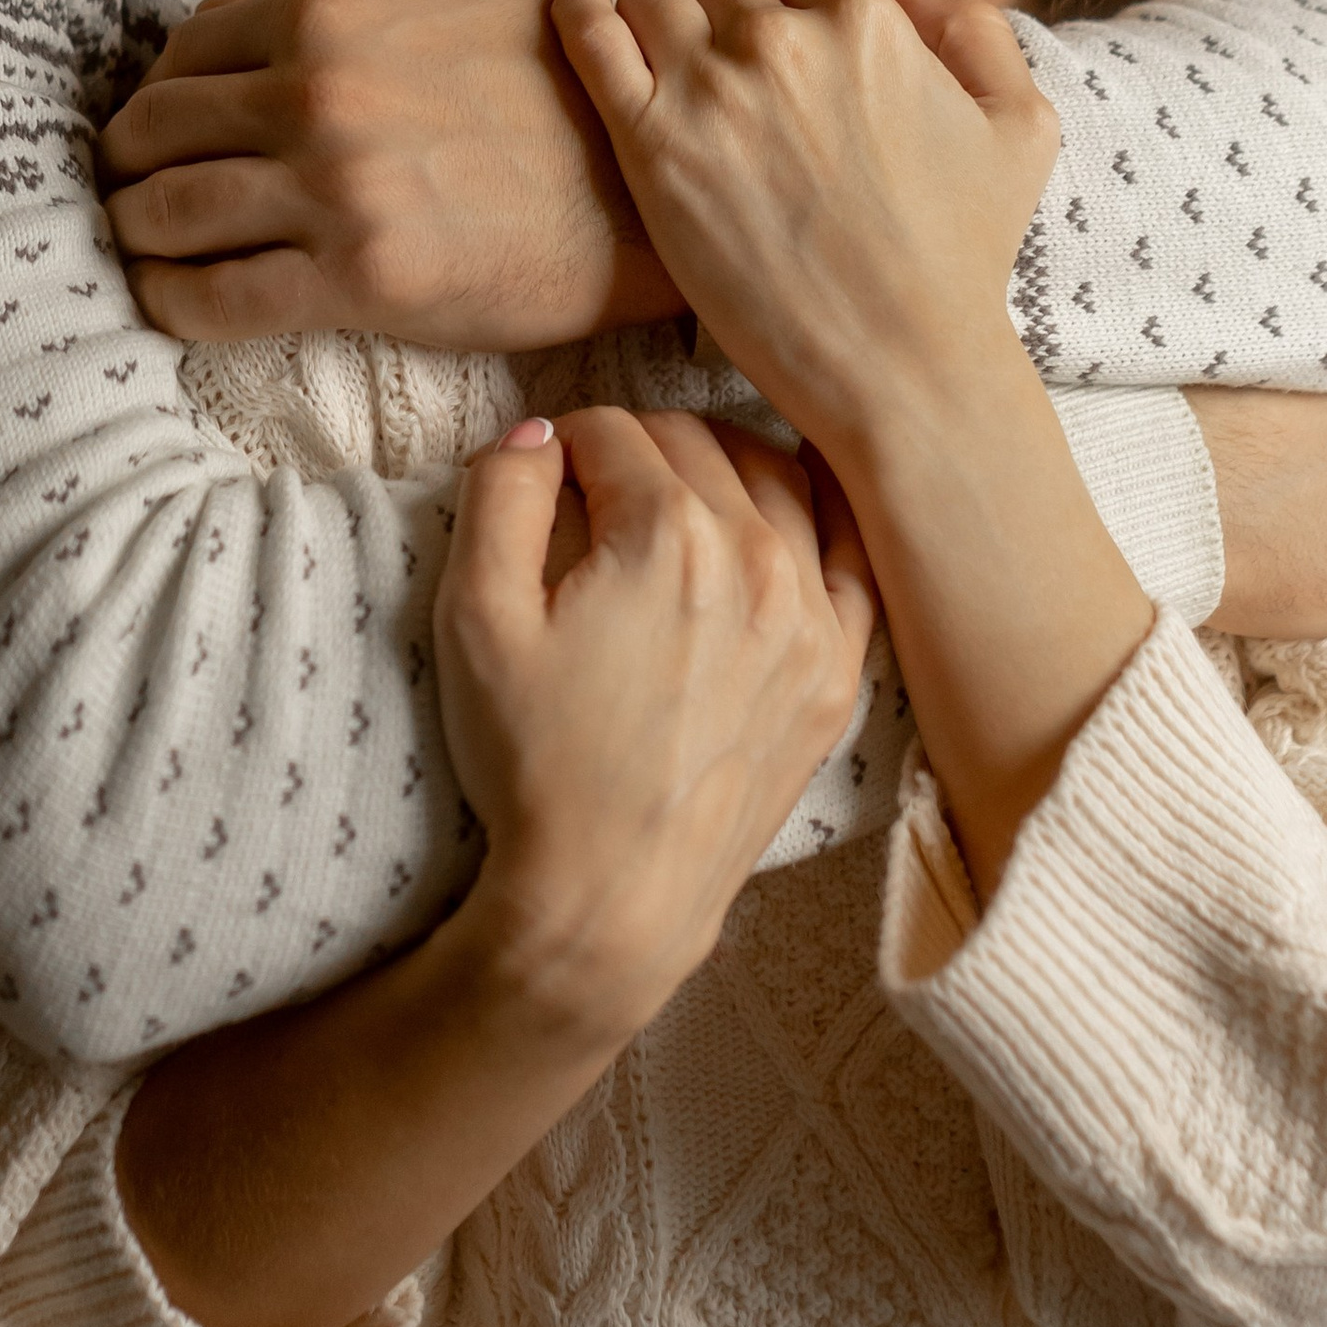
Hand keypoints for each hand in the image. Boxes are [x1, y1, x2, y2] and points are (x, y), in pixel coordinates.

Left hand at [100, 0, 680, 346]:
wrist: (645, 192)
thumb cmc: (553, 73)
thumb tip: (222, 6)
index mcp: (326, 13)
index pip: (179, 57)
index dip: (155, 96)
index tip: (158, 130)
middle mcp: (315, 98)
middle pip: (151, 136)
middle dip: (127, 166)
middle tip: (132, 190)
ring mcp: (333, 193)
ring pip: (163, 217)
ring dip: (134, 234)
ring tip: (143, 248)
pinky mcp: (357, 282)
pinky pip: (211, 301)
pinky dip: (170, 302)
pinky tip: (176, 300)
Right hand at [437, 407, 874, 1047]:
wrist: (612, 896)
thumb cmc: (536, 764)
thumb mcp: (476, 621)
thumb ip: (499, 496)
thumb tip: (536, 432)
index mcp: (670, 537)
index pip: (613, 430)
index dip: (562, 444)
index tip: (541, 478)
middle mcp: (759, 560)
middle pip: (695, 442)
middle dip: (636, 449)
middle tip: (593, 492)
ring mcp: (813, 616)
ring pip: (779, 477)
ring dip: (721, 465)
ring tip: (675, 495)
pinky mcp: (839, 670)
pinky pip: (850, 553)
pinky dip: (816, 516)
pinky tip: (781, 517)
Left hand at [553, 0, 1056, 453]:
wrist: (900, 361)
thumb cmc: (963, 257)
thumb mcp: (1020, 126)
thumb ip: (973, 30)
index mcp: (866, 17)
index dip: (791, 18)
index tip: (787, 69)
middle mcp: (781, 36)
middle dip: (727, 28)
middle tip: (733, 92)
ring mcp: (709, 86)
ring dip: (660, 22)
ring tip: (665, 69)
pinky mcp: (649, 142)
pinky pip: (590, 40)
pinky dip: (580, 10)